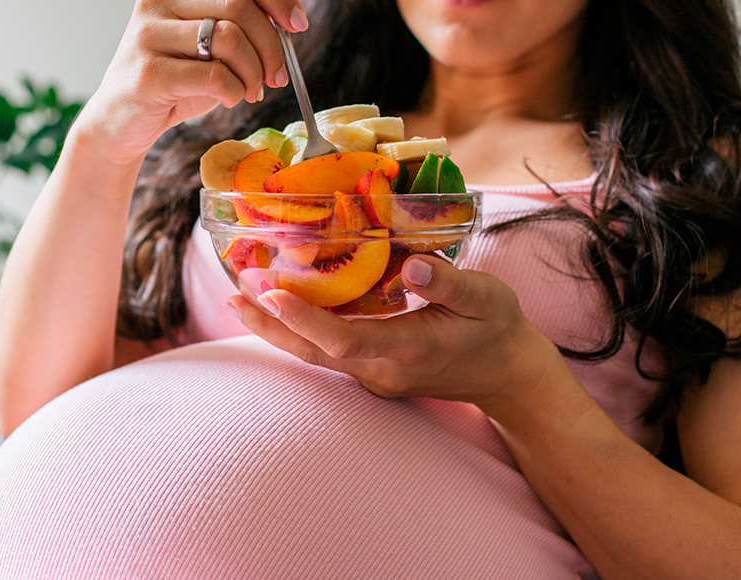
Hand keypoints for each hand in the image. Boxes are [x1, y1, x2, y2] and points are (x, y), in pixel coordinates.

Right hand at [71, 0, 308, 165]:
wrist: (122, 122)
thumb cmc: (173, 82)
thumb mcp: (209, 50)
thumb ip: (240, 31)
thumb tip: (289, 21)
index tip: (297, 24)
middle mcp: (159, 2)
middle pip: (239, 5)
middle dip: (270, 45)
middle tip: (275, 76)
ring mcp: (149, 36)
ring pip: (230, 38)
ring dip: (253, 72)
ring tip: (250, 91)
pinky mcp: (149, 73)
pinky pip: (214, 75)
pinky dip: (234, 90)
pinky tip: (231, 98)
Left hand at [227, 254, 565, 411]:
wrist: (507, 375)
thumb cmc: (498, 329)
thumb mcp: (487, 297)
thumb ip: (449, 282)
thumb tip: (410, 265)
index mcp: (409, 350)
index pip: (344, 339)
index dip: (304, 319)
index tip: (268, 293)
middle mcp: (382, 370)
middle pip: (314, 353)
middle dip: (271, 326)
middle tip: (233, 296)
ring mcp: (375, 376)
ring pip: (316, 355)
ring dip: (278, 330)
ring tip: (241, 299)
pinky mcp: (373, 372)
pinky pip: (328, 353)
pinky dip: (301, 331)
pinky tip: (281, 308)